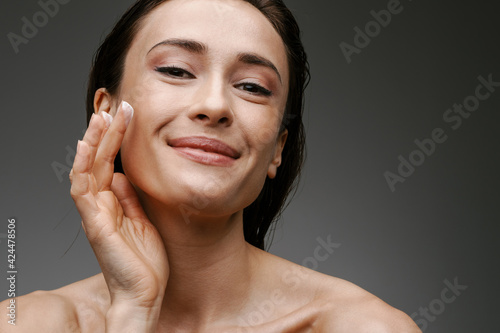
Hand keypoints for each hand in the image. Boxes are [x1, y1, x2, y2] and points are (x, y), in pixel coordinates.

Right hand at [70, 101, 167, 316]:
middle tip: (117, 105)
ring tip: (102, 116)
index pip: (109, 163)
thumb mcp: (142, 220)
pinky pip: (83, 191)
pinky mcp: (95, 224)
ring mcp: (95, 213)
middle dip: (106, 132)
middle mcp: (100, 205)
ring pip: (87, 170)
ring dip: (93, 142)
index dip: (115, 139)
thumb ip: (130, 198)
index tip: (126, 115)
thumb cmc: (145, 261)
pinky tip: (88, 146)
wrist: (145, 293)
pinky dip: (84, 167)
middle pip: (98, 161)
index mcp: (112, 203)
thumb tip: (124, 175)